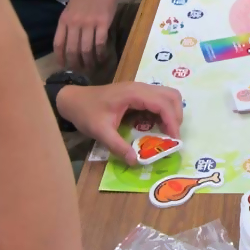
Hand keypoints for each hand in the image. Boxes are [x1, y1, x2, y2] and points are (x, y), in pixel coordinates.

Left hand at [54, 0, 117, 70]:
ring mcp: (89, 24)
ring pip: (86, 49)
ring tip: (91, 67)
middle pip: (72, 50)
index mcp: (64, 20)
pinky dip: (101, 53)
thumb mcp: (70, 9)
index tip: (63, 67)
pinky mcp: (103, 23)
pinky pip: (100, 43)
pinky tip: (102, 58)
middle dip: (75, 64)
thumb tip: (70, 44)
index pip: (58, 44)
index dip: (60, 58)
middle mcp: (74, 24)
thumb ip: (68, 25)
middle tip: (79, 71)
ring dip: (88, 61)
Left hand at [55, 82, 183, 164]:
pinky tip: (157, 126)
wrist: (72, 100)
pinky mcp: (138, 93)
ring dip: (172, 113)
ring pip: (167, 95)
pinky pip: (159, 99)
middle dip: (176, 116)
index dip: (172, 121)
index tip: (175, 140)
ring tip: (167, 132)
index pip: (163, 104)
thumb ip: (118, 146)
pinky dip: (164, 111)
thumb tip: (136, 161)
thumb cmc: (86, 113)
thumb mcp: (100, 132)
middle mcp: (141, 87)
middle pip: (171, 96)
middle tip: (172, 137)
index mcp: (134, 94)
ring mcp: (140, 88)